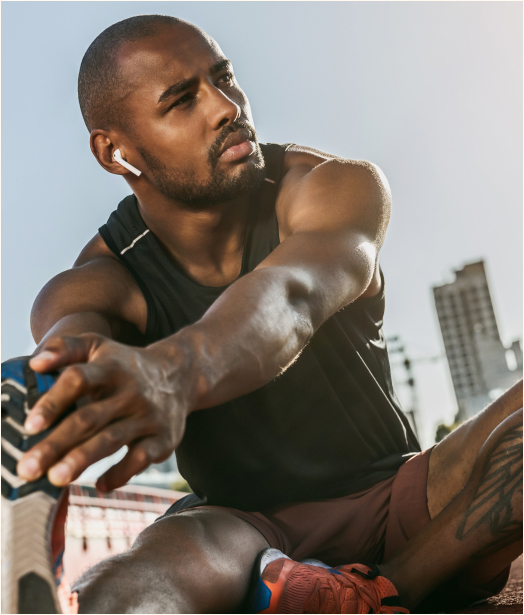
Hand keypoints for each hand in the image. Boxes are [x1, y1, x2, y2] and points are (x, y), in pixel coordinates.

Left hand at [16, 334, 193, 490]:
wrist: (180, 375)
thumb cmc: (127, 365)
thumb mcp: (99, 346)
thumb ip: (65, 348)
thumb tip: (35, 364)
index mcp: (111, 367)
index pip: (78, 379)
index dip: (54, 402)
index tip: (30, 425)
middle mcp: (131, 391)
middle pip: (90, 417)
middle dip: (57, 444)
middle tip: (28, 468)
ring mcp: (148, 416)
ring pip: (112, 440)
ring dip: (82, 459)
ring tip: (55, 478)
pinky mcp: (163, 438)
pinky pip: (140, 459)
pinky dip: (120, 474)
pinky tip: (100, 486)